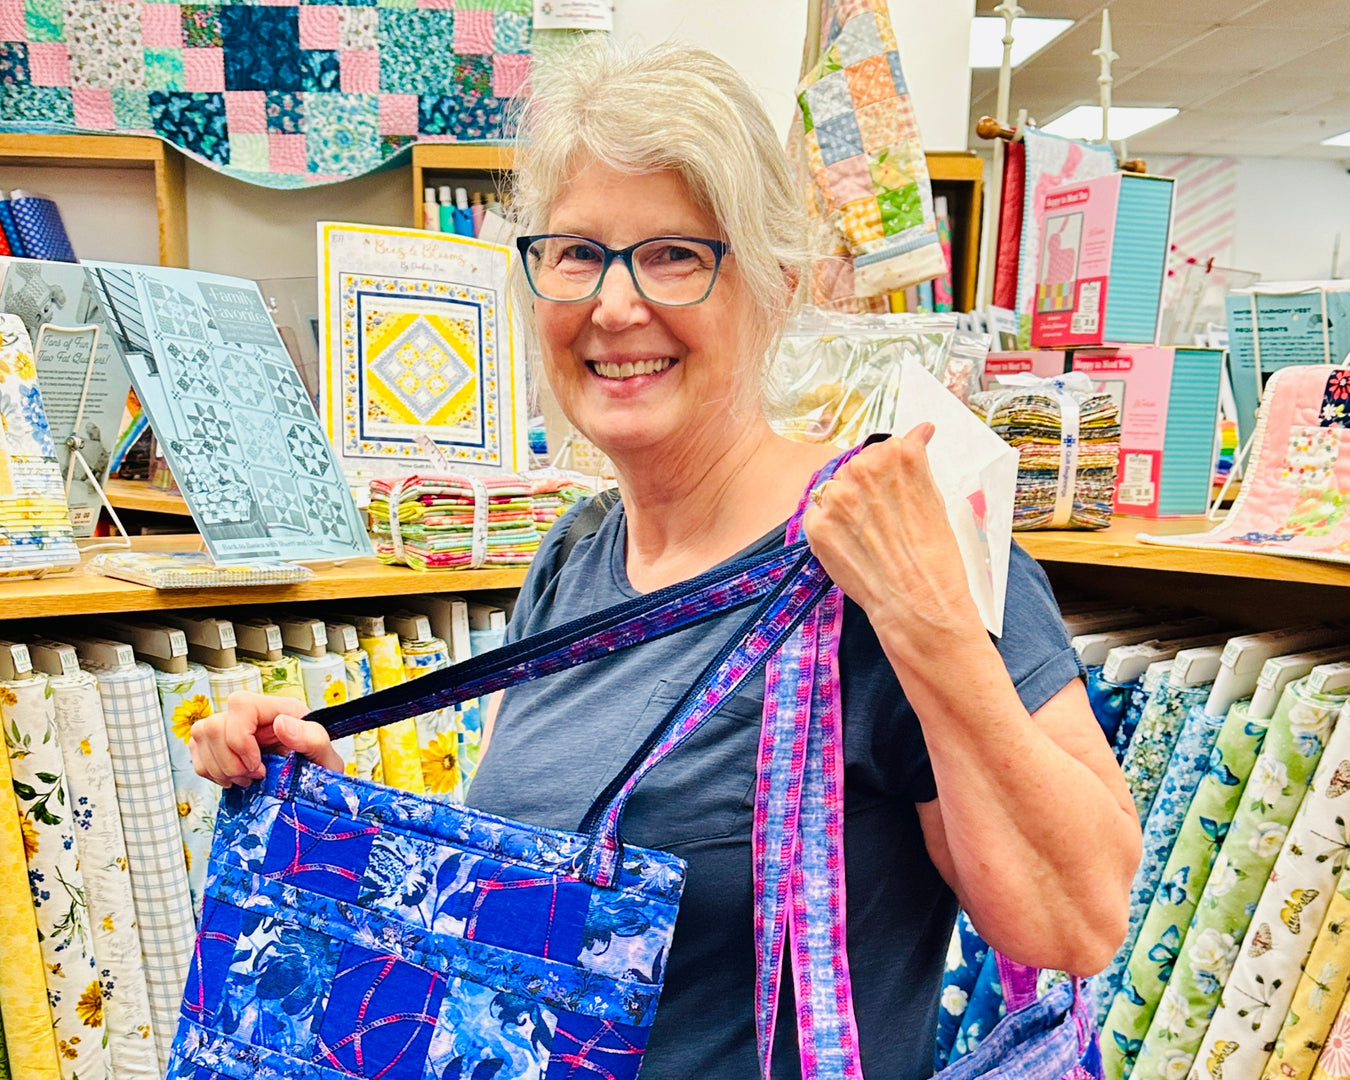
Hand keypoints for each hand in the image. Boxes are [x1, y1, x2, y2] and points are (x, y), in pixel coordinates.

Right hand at [189, 692, 341, 787]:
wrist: (313, 785)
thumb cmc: (320, 768)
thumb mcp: (325, 756)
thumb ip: (311, 737)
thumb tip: (281, 723)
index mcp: (277, 709)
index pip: (240, 704)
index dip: (239, 738)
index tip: (257, 765)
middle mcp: (251, 715)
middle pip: (212, 725)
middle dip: (230, 762)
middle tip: (254, 777)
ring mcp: (232, 729)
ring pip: (200, 738)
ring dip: (220, 768)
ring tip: (246, 779)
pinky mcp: (218, 746)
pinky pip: (197, 754)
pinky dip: (211, 773)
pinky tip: (234, 779)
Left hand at [801, 424, 982, 650]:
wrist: (917, 604)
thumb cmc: (936, 558)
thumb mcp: (935, 499)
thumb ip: (917, 462)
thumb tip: (921, 430)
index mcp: (899, 456)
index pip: (886, 448)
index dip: (891, 472)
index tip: (895, 489)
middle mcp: (864, 470)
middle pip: (858, 465)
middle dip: (868, 487)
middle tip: (884, 519)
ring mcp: (836, 497)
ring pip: (836, 487)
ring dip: (847, 505)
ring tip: (870, 535)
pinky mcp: (816, 524)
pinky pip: (818, 514)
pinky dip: (830, 526)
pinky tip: (853, 545)